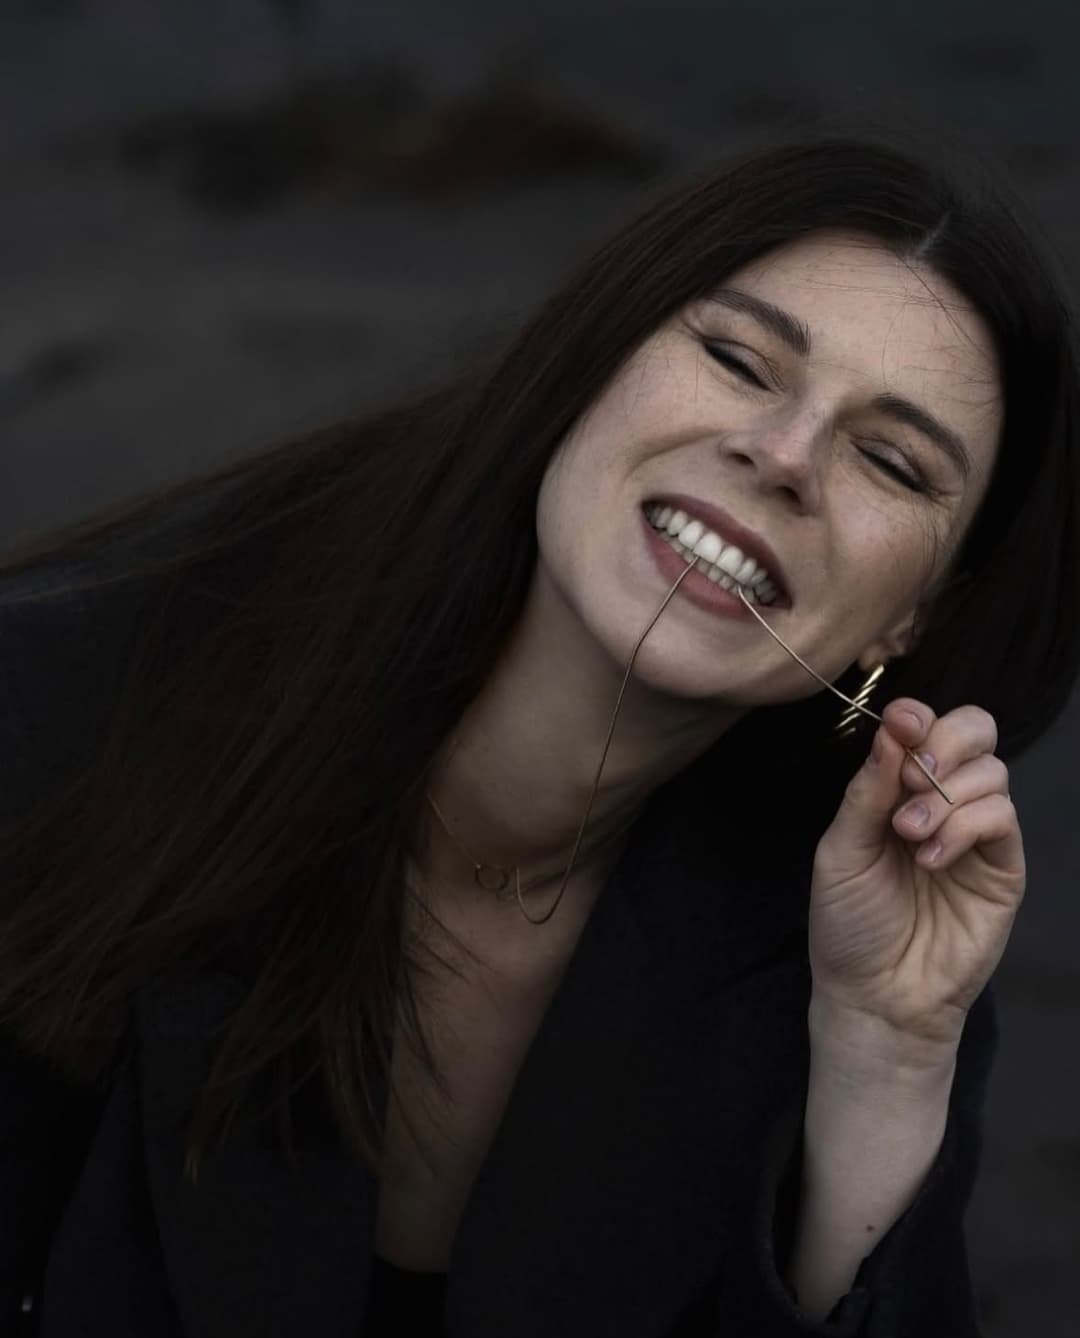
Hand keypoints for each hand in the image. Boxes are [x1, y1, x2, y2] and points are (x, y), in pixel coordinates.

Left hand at [809, 697, 1024, 1059]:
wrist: (875, 994)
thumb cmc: (849, 923)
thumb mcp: (842, 848)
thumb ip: (868, 790)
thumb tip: (894, 727)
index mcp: (898, 790)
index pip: (928, 727)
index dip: (920, 716)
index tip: (902, 723)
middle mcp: (943, 802)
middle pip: (976, 731)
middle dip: (945, 742)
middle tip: (913, 779)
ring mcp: (977, 834)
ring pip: (991, 772)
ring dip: (945, 796)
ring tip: (909, 836)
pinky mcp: (1004, 868)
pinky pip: (1002, 819)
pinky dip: (965, 826)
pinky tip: (931, 859)